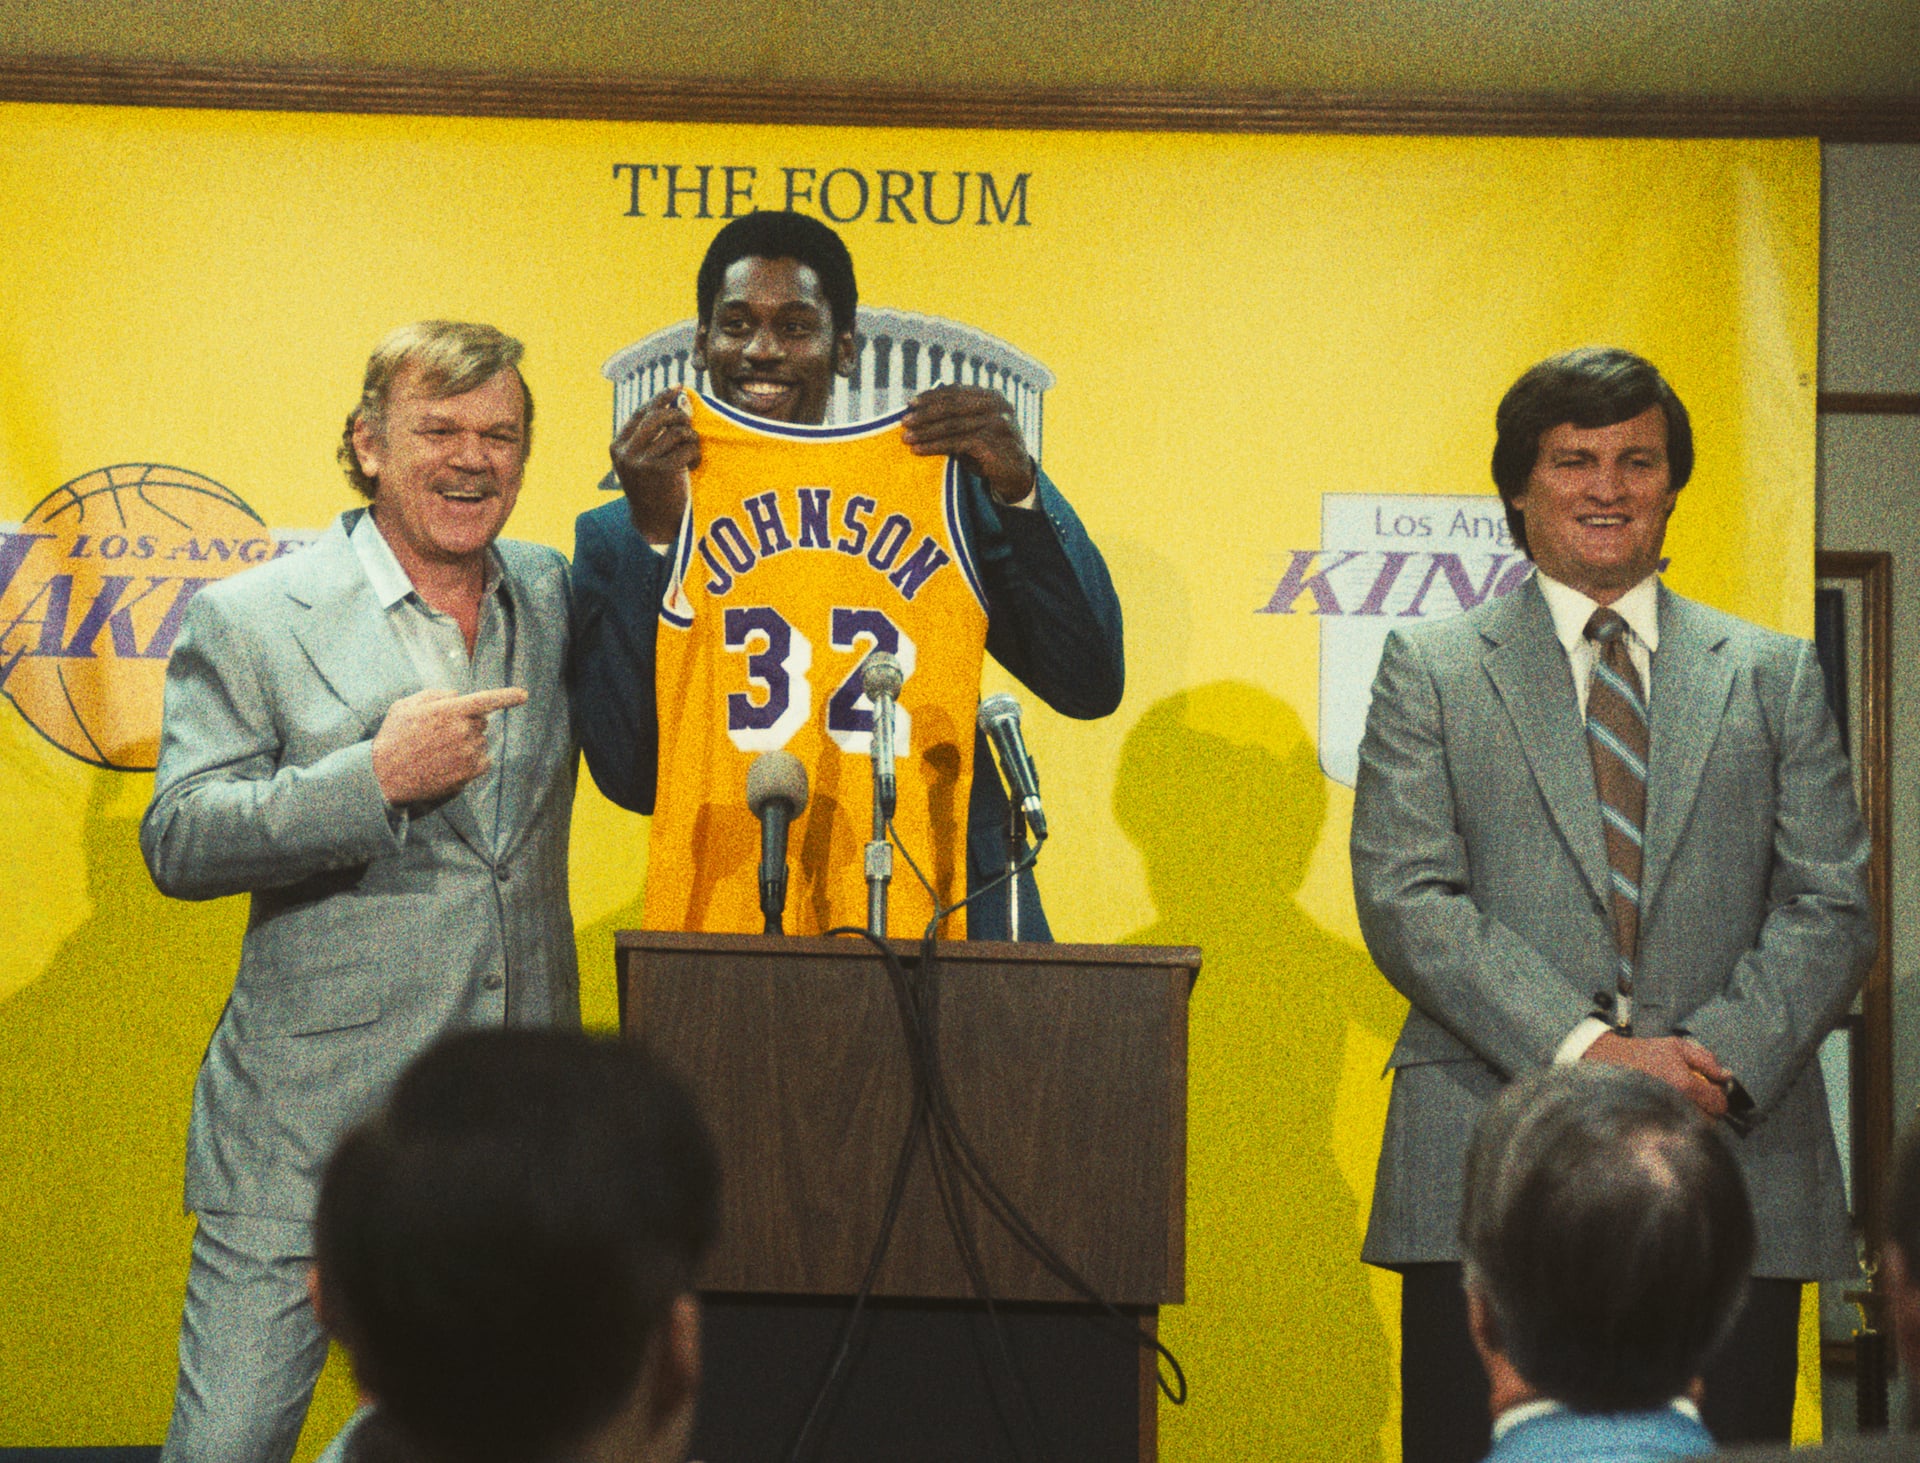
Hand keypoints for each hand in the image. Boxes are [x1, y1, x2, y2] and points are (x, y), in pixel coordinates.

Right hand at [372, 687, 527, 805]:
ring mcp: (468, 752)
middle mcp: (463, 729)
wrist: (384, 777)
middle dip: (467, 724)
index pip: (486, 699)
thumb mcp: (405, 706)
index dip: (507, 696)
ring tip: (439, 753)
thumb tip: (456, 695)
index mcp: (449, 709)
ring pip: (481, 742)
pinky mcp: (470, 772)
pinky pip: (484, 761)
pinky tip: (450, 765)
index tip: (523, 695)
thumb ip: (434, 695)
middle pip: (481, 722)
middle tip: (440, 735)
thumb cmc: (393, 739)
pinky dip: (473, 762)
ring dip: (468, 744)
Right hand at [611, 389, 698, 543]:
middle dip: (678, 415)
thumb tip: (677, 400)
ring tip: (691, 449)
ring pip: (676, 432)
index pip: (641, 413)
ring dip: (690, 438)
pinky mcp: (661, 471)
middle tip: (689, 423)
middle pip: (658, 416)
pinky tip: (692, 464)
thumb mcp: (642, 461)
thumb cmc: (653, 489)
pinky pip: (687, 448)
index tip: (678, 388)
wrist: (654, 523)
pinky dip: (695, 454)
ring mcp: (642, 462)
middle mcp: (626, 453)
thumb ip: (651, 435)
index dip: (661, 398)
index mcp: (617, 447)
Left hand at [901, 385, 1035, 504]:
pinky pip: (956, 443)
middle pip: (953, 406)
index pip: (957, 391)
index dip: (932, 396)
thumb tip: (918, 411)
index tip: (910, 403)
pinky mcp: (992, 443)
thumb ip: (956, 417)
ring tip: (906, 438)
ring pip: (952, 425)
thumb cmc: (989, 450)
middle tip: (904, 421)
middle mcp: (997, 406)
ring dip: (926, 432)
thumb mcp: (974, 428)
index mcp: (992, 396)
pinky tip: (919, 450)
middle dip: (925, 413)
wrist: (1015, 474)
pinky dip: (934, 446)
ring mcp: (997, 423)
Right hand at [1582, 1031, 1731, 1119]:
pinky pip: (1676, 1131)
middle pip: (1709, 1120)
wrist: (1607, 1062)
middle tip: (1698, 1096)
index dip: (1719, 1097)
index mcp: (1684, 1083)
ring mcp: (1665, 1117)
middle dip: (1708, 1109)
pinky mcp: (1652, 1125)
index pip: (1718, 1103)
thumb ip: (1705, 1059)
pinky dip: (1679, 1123)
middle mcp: (1676, 1104)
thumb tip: (1726, 1076)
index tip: (1712, 1090)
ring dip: (1695, 1117)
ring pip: (1694, 1128)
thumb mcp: (1676, 1046)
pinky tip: (1670, 1109)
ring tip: (1683, 1102)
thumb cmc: (1642, 1052)